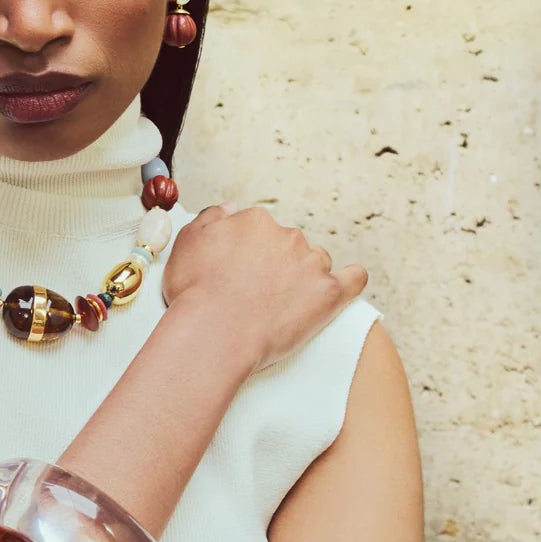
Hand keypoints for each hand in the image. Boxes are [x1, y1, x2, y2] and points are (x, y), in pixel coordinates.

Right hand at [161, 202, 367, 373]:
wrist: (213, 333)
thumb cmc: (194, 293)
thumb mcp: (187, 242)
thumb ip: (211, 217)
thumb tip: (231, 208)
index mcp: (254, 221)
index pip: (259, 229)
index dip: (248, 252)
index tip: (239, 272)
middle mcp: (287, 235)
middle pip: (288, 244)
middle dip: (276, 263)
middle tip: (257, 292)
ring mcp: (311, 263)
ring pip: (316, 261)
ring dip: (304, 275)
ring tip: (285, 303)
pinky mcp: (329, 293)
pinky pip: (354, 279)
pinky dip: (351, 280)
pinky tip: (343, 285)